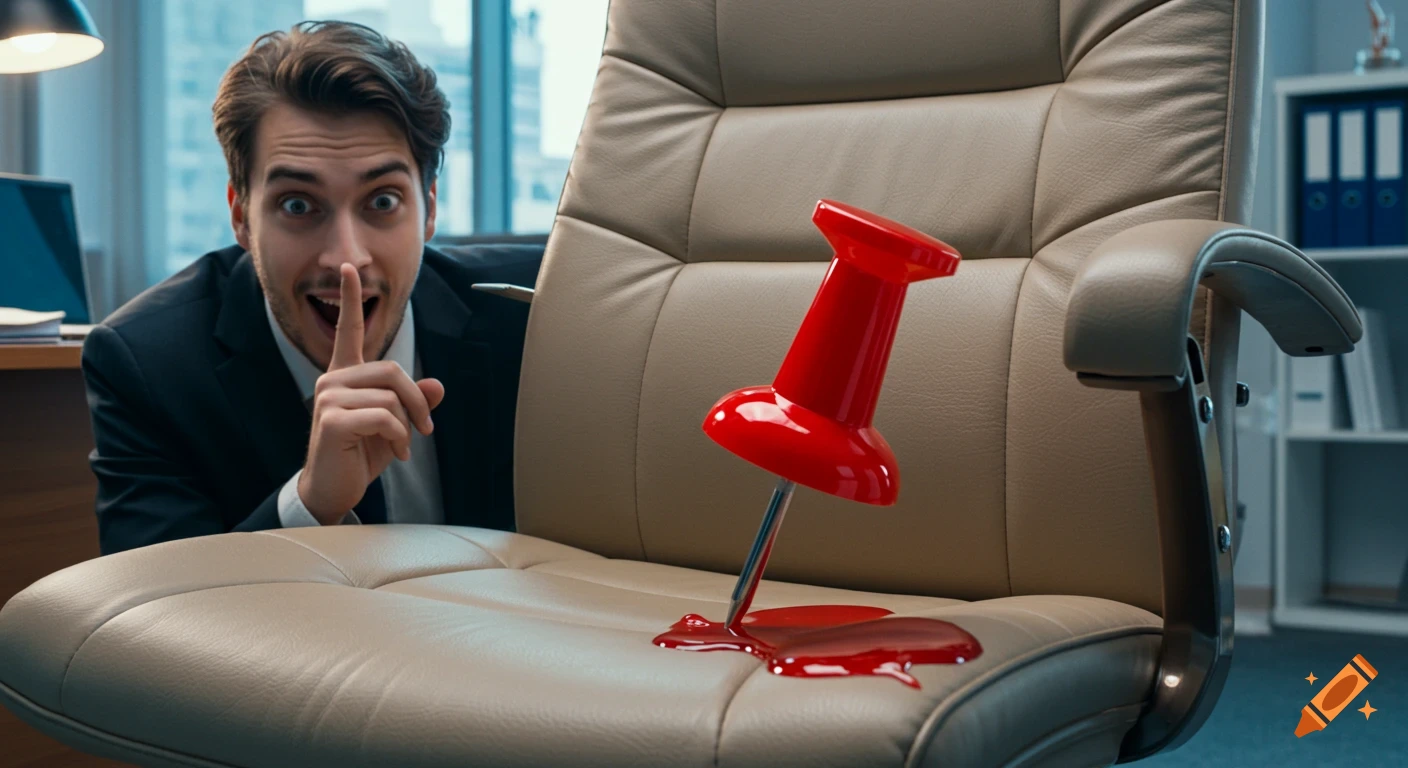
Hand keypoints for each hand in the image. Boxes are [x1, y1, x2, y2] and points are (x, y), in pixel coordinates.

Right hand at [297, 264, 445, 523]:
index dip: (350, 300)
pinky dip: (398, 438)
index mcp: (345, 375)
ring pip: (391, 396)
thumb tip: (437, 386)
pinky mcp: (331, 420)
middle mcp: (332, 380)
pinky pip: (384, 418)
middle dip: (417, 402)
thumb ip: (414, 403)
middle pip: (393, 370)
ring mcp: (328, 398)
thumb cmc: (361, 454)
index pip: (348, 331)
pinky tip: (394, 454)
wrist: (334, 489)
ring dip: (407, 426)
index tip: (351, 270)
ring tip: (401, 447)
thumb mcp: (396, 426)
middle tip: (425, 430)